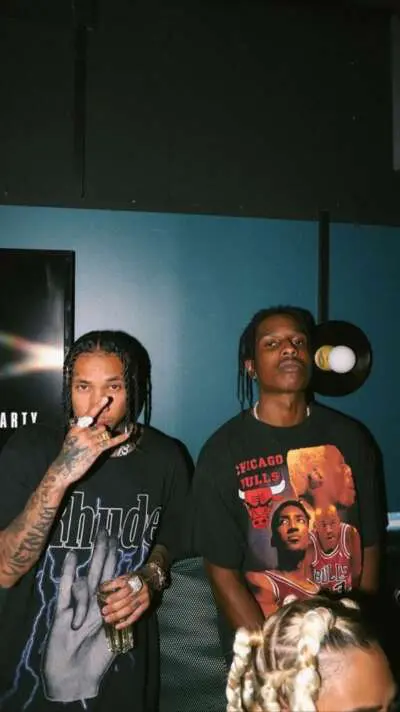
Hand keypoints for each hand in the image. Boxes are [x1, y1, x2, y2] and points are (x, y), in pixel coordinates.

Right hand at [43, 529, 117, 701]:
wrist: (76, 678)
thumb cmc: (98, 658)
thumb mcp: (119, 636)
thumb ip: (125, 616)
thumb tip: (140, 594)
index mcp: (108, 604)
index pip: (114, 575)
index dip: (116, 558)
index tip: (120, 538)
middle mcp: (94, 600)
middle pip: (100, 569)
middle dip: (104, 551)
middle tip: (107, 530)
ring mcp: (78, 604)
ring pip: (86, 583)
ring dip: (88, 599)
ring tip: (83, 624)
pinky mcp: (62, 611)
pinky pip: (65, 589)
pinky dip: (68, 573)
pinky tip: (71, 556)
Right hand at [50, 397, 129, 485]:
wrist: (63, 469)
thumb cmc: (67, 455)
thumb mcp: (71, 438)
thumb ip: (81, 431)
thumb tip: (94, 425)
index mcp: (76, 428)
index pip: (89, 414)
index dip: (98, 406)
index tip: (106, 398)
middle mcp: (83, 432)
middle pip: (101, 426)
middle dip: (103, 433)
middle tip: (97, 441)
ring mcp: (89, 441)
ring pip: (106, 433)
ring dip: (105, 439)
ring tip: (96, 447)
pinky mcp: (95, 450)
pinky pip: (110, 442)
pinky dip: (119, 438)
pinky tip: (127, 435)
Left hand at [99, 574, 150, 628]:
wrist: (150, 580)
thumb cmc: (134, 579)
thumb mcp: (125, 576)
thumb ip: (116, 582)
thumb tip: (102, 589)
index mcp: (133, 580)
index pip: (121, 585)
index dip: (113, 591)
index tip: (104, 597)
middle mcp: (139, 589)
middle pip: (125, 599)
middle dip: (113, 606)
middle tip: (104, 611)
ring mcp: (143, 598)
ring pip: (129, 609)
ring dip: (117, 615)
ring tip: (107, 619)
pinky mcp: (145, 606)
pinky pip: (135, 616)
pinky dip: (126, 622)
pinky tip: (118, 626)